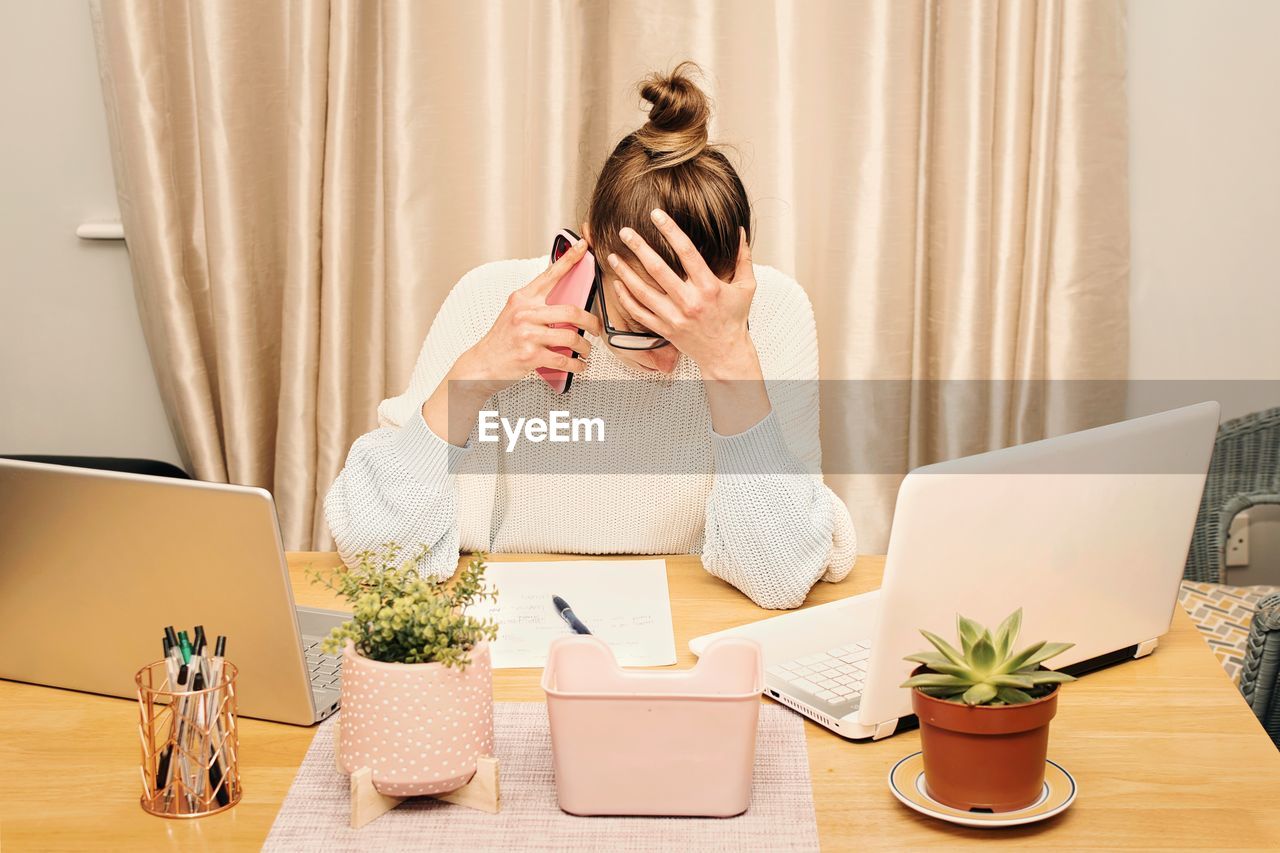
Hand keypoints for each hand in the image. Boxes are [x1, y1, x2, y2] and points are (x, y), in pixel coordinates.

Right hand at [421, 237, 601, 444]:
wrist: (482, 362)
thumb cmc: (502, 339)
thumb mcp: (514, 312)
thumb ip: (536, 304)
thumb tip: (566, 301)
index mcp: (522, 298)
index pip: (550, 274)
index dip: (569, 259)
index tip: (582, 247)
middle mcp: (525, 313)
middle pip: (571, 312)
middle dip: (591, 322)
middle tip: (596, 328)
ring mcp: (528, 334)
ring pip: (571, 338)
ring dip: (584, 347)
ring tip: (585, 350)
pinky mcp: (531, 355)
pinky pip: (563, 359)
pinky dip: (576, 365)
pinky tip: (578, 365)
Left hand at [608, 210, 756, 377]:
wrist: (725, 354)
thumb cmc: (734, 320)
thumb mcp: (746, 287)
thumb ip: (743, 258)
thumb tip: (740, 232)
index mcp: (709, 287)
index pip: (686, 252)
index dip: (670, 230)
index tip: (657, 215)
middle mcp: (689, 302)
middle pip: (658, 269)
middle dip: (639, 247)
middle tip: (625, 232)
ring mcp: (674, 317)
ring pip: (643, 291)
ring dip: (625, 272)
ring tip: (613, 256)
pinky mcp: (664, 329)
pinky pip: (639, 313)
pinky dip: (625, 298)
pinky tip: (618, 284)